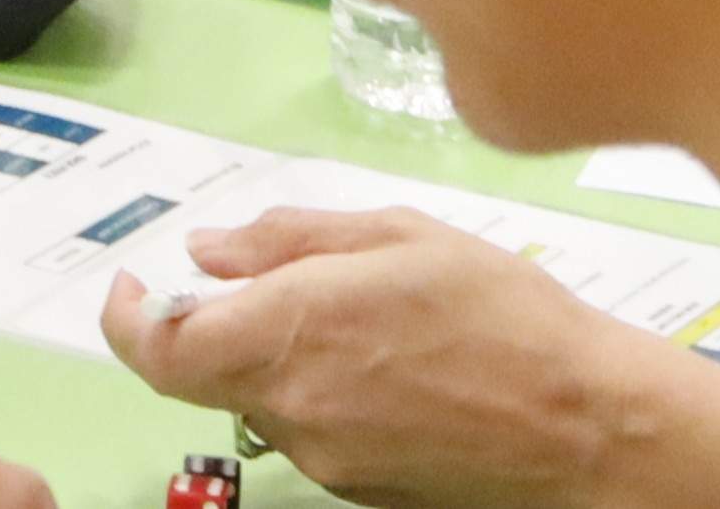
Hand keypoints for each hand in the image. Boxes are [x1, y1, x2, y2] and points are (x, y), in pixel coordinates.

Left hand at [99, 210, 719, 508]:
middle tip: (252, 286)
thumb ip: (290, 239)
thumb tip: (210, 249)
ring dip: (277, 359)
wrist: (592, 429)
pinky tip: (388, 367)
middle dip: (212, 327)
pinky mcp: (358, 489)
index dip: (126, 316)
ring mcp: (324, 457)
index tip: (132, 285)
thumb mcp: (401, 237)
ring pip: (259, 401)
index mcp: (289, 332)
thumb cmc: (511, 320)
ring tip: (363, 321)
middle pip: (201, 374)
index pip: (156, 345)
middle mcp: (292, 405)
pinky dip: (322, 394)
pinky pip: (311, 432)